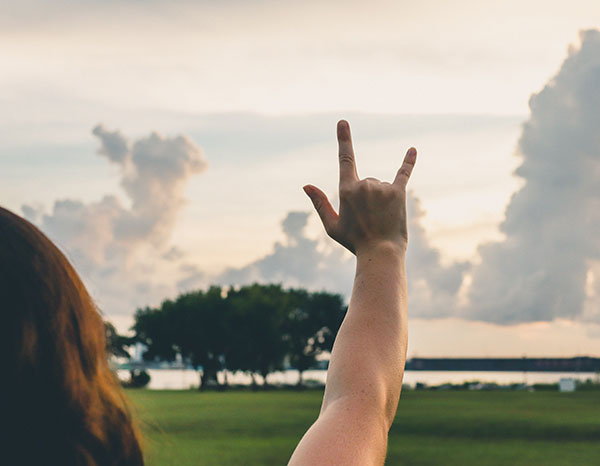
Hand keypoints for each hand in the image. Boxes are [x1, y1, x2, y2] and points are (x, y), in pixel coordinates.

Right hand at [303, 120, 416, 255]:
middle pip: (364, 181)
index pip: (345, 159)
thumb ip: (319, 203)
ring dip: (379, 198)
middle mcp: (364, 184)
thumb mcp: (332, 226)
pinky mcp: (398, 192)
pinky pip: (403, 173)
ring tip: (380, 219)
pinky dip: (408, 162)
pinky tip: (413, 150)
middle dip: (365, 197)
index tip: (343, 122)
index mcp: (346, 190)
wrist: (381, 253)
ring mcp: (382, 187)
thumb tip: (306, 185)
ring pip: (379, 184)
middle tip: (367, 220)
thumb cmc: (355, 242)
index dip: (344, 139)